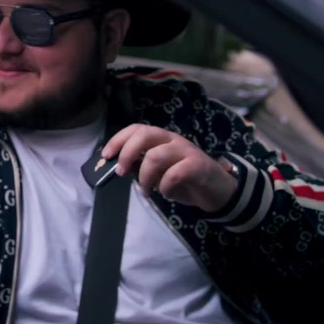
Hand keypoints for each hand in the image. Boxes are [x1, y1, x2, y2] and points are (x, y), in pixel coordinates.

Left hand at [103, 124, 238, 212]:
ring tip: (147, 191)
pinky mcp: (198, 166)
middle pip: (145, 134)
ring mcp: (186, 151)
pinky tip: (166, 194)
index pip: (137, 128)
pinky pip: (175, 174)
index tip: (106, 155)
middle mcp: (173, 140)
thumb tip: (118, 166)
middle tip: (122, 172)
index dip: (119, 139)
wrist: (218, 190)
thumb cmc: (184, 181)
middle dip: (127, 153)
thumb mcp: (158, 174)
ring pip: (156, 156)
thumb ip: (141, 167)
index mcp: (162, 139)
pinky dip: (165, 187)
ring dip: (145, 177)